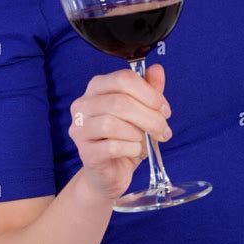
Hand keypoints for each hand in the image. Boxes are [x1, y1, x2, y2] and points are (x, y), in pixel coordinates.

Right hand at [69, 64, 171, 201]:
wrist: (111, 173)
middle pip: (119, 102)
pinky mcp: (85, 153)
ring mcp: (80, 129)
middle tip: (163, 129)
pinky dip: (130, 148)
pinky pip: (111, 147)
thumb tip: (157, 70)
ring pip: (112, 124)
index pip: (123, 79)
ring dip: (138, 133)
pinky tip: (135, 150)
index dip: (149, 93)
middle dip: (149, 116)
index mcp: (97, 87)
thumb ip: (150, 89)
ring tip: (146, 140)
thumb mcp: (143, 111)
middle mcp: (83, 104)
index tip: (164, 109)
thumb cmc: (126, 138)